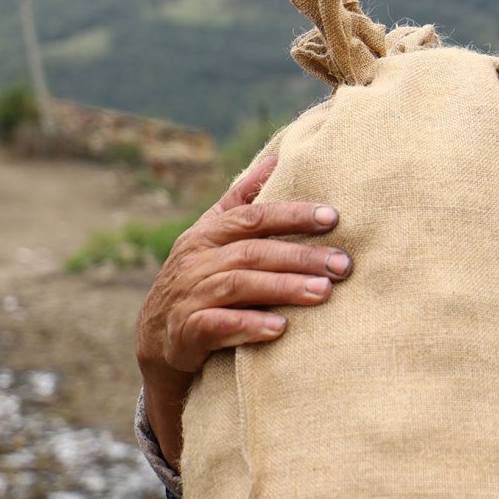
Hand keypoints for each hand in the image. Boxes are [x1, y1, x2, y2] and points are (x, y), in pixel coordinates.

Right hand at [135, 154, 350, 463]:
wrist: (156, 338)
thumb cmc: (198, 279)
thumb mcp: (212, 236)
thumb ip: (242, 201)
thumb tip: (275, 159)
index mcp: (207, 234)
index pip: (253, 217)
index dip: (292, 215)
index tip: (332, 217)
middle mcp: (196, 260)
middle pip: (253, 252)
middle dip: (300, 256)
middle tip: (342, 263)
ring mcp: (190, 295)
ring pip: (239, 285)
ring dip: (283, 288)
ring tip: (323, 291)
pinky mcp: (187, 331)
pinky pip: (218, 326)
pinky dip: (249, 326)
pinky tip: (281, 328)